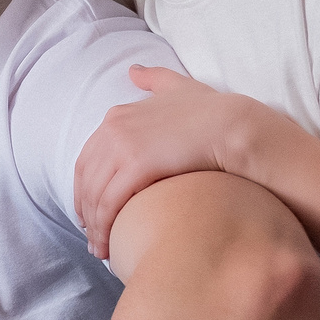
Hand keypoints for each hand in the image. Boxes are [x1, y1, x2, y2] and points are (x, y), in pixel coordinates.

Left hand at [73, 66, 269, 258]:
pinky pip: (110, 203)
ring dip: (93, 226)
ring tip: (100, 249)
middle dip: (85, 212)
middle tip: (92, 237)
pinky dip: (104, 226)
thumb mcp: (178, 87)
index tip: (88, 212)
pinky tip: (109, 244)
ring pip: (95, 195)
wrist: (234, 126)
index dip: (84, 189)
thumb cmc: (213, 112)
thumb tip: (133, 71)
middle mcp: (113, 128)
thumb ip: (155, 79)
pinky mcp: (136, 165)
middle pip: (86, 180)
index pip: (87, 160)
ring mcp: (123, 145)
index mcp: (117, 116)